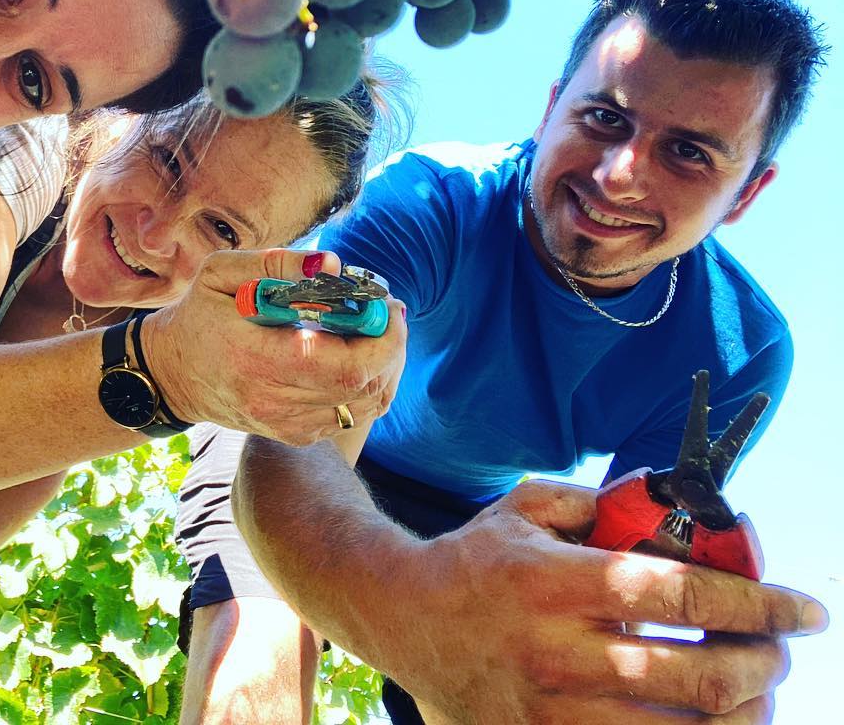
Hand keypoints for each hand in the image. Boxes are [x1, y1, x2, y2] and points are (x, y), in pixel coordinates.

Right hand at [142, 248, 406, 443]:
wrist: (170, 374)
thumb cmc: (199, 314)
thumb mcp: (221, 273)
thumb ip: (276, 265)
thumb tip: (331, 265)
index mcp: (258, 358)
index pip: (347, 365)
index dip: (384, 339)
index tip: (387, 305)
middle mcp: (275, 400)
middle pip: (366, 387)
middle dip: (392, 347)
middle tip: (387, 314)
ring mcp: (286, 424)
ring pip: (367, 406)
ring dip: (385, 367)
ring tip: (376, 332)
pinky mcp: (294, 434)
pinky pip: (350, 416)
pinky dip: (366, 386)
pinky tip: (355, 357)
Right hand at [375, 480, 827, 723]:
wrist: (402, 618)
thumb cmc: (473, 558)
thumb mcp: (526, 508)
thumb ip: (598, 502)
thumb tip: (672, 502)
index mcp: (559, 581)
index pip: (681, 595)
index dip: (758, 603)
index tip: (805, 609)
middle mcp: (560, 649)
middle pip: (698, 674)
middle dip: (762, 663)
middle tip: (779, 649)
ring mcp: (553, 707)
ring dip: (739, 711)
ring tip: (753, 688)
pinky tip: (705, 719)